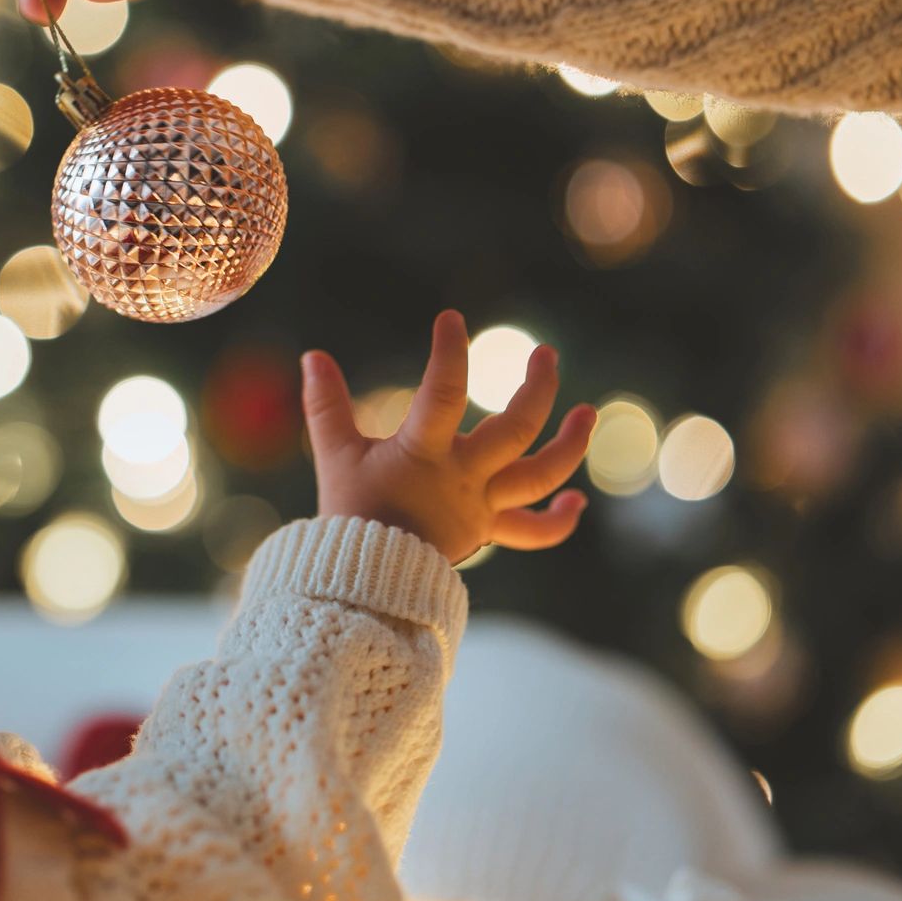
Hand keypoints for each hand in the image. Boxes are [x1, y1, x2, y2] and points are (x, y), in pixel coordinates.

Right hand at [302, 311, 594, 564]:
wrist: (365, 581)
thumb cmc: (350, 512)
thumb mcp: (335, 455)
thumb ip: (326, 405)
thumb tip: (312, 356)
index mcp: (423, 454)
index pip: (442, 394)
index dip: (450, 353)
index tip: (451, 319)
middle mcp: (462, 478)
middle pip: (516, 430)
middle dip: (538, 388)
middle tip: (547, 355)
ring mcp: (481, 505)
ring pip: (539, 476)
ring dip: (571, 445)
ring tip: (588, 412)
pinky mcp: (487, 529)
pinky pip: (532, 532)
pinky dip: (558, 520)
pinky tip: (576, 501)